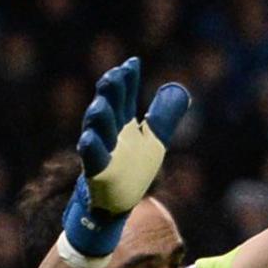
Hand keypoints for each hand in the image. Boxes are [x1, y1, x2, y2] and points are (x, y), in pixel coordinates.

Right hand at [64, 58, 187, 260]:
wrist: (115, 205)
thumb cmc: (131, 170)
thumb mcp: (154, 141)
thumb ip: (164, 116)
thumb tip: (179, 90)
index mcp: (123, 125)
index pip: (124, 97)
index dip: (128, 80)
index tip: (133, 62)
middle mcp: (110, 135)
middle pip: (110, 108)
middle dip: (111, 92)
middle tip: (115, 74)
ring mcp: (102, 153)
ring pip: (97, 131)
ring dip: (98, 117)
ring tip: (100, 104)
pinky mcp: (96, 174)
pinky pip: (91, 159)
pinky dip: (90, 148)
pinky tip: (87, 139)